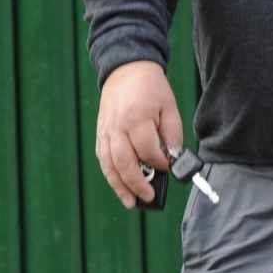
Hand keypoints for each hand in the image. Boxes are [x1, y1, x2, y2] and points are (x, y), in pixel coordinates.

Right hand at [96, 61, 184, 209]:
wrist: (126, 69)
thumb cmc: (151, 89)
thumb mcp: (169, 107)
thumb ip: (172, 134)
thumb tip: (172, 158)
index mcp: (137, 118)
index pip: (147, 150)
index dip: (159, 163)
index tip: (168, 167)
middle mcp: (117, 127)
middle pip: (124, 162)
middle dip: (137, 184)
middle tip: (150, 197)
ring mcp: (106, 131)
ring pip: (109, 165)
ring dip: (119, 186)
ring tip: (131, 203)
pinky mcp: (100, 133)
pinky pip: (103, 159)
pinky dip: (110, 175)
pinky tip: (120, 186)